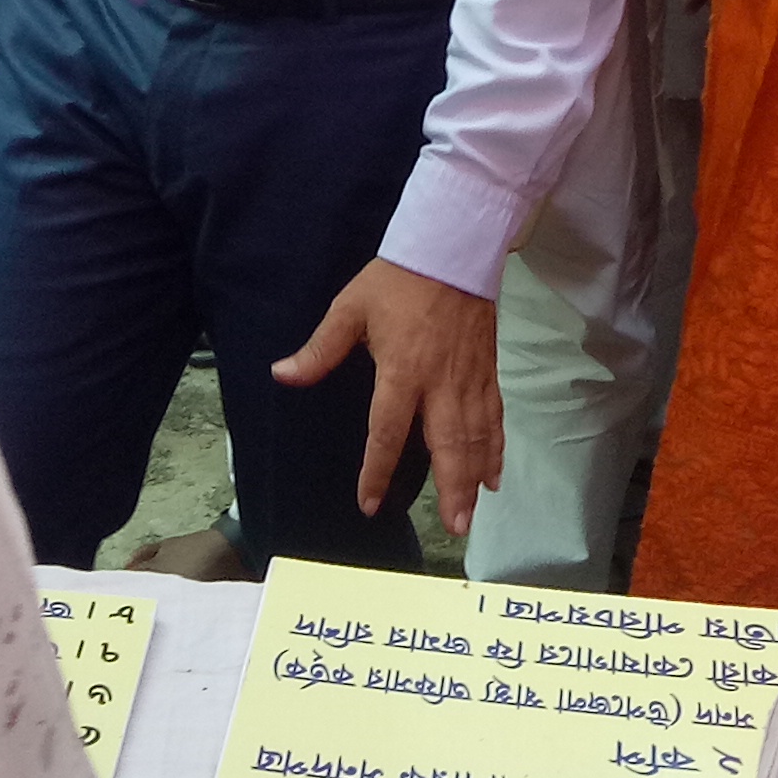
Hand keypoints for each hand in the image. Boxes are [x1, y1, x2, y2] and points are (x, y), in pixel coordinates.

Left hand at [275, 256, 502, 538]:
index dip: (376, 470)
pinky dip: (496, 449)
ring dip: (474, 478)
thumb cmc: (397, 280)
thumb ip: (320, 349)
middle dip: (451, 489)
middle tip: (454, 529)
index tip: (369, 503)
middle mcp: (440, 383)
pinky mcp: (487, 371)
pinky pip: (494, 417)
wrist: (452, 248)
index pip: (387, 431)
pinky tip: (494, 476)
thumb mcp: (350, 308)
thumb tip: (282, 374)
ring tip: (472, 515)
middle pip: (448, 444)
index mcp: (402, 371)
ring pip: (476, 437)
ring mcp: (469, 379)